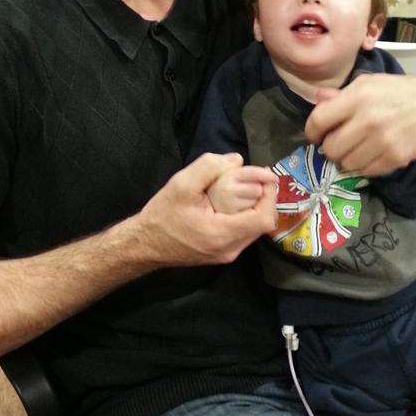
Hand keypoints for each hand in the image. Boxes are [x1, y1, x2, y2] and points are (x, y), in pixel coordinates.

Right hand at [135, 154, 276, 266]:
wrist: (144, 244)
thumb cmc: (163, 215)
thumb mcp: (182, 184)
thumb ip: (210, 167)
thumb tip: (237, 160)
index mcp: (223, 234)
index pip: (264, 218)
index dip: (270, 195)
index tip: (265, 176)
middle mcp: (230, 249)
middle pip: (262, 223)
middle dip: (263, 197)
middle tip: (255, 177)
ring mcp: (227, 254)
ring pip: (254, 228)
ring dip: (255, 206)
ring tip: (246, 186)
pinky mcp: (222, 254)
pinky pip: (243, 232)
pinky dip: (245, 215)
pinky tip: (234, 201)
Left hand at [305, 73, 415, 176]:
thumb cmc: (400, 92)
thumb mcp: (370, 84)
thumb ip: (342, 94)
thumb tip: (318, 98)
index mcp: (357, 95)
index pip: (319, 120)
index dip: (312, 132)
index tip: (316, 136)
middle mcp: (367, 118)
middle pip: (331, 147)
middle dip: (332, 148)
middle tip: (340, 144)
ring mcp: (382, 139)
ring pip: (347, 163)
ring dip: (348, 160)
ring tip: (358, 150)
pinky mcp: (395, 156)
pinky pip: (367, 171)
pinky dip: (366, 167)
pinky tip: (373, 155)